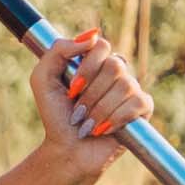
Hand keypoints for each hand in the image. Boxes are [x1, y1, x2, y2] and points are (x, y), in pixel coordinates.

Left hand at [33, 28, 149, 174]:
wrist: (67, 149)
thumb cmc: (55, 115)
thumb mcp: (43, 79)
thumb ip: (58, 51)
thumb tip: (92, 36)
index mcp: (94, 62)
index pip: (101, 46)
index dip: (87, 68)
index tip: (71, 88)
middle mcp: (115, 72)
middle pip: (115, 66)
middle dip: (91, 93)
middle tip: (77, 110)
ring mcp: (131, 89)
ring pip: (125, 86)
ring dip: (100, 109)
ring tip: (87, 123)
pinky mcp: (142, 109)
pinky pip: (138, 103)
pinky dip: (116, 118)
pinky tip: (104, 129)